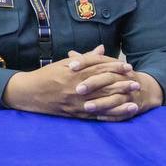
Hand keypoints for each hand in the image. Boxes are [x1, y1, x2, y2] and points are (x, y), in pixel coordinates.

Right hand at [3, 45, 134, 117]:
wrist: (29, 93)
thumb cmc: (46, 76)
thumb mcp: (63, 64)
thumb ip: (84, 58)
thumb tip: (101, 49)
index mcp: (73, 73)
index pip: (98, 69)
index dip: (114, 68)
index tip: (127, 67)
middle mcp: (76, 88)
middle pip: (103, 86)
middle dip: (121, 84)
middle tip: (137, 83)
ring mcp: (77, 103)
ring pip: (102, 102)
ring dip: (120, 100)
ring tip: (135, 99)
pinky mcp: (76, 114)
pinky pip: (97, 115)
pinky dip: (111, 115)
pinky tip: (122, 113)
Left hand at [68, 47, 164, 120]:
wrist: (145, 88)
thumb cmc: (117, 76)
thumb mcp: (105, 66)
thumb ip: (88, 61)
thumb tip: (70, 54)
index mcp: (113, 65)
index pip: (99, 60)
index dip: (85, 62)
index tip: (71, 66)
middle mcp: (122, 77)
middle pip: (107, 78)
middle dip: (93, 83)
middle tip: (77, 89)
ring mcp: (129, 92)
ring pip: (116, 97)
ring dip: (101, 103)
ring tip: (87, 107)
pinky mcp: (133, 105)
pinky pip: (123, 112)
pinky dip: (112, 115)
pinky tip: (99, 117)